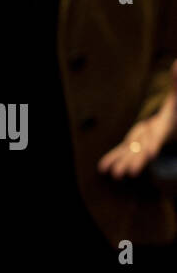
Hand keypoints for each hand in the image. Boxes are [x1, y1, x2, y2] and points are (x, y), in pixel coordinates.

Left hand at [97, 61, 176, 178]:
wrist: (173, 121)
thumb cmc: (175, 108)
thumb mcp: (176, 97)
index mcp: (166, 127)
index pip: (160, 137)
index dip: (155, 144)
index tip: (152, 153)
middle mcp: (154, 138)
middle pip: (145, 150)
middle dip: (137, 160)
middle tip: (129, 173)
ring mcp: (144, 141)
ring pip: (132, 154)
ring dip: (123, 163)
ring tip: (114, 175)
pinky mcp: (135, 142)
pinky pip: (123, 151)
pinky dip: (113, 158)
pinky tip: (102, 168)